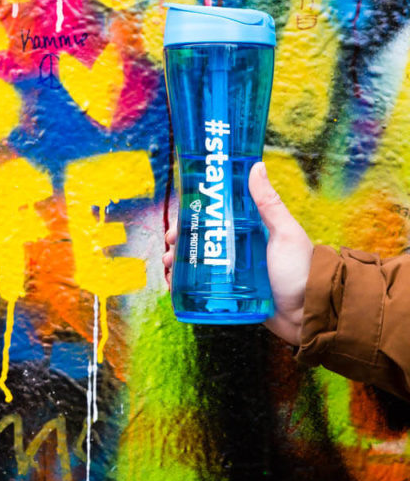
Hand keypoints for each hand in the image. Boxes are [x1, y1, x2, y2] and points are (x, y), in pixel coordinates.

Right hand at [162, 162, 312, 346]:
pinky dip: (185, 286)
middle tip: (171, 245)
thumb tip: (256, 165)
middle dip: (180, 241)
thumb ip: (269, 203)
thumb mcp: (284, 233)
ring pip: (196, 264)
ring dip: (178, 263)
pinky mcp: (231, 295)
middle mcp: (238, 250)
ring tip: (169, 267)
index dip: (193, 216)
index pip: (214, 217)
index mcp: (249, 231)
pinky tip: (174, 286)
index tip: (179, 218)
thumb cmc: (301, 270)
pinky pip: (203, 290)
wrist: (310, 316)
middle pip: (200, 240)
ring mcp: (233, 273)